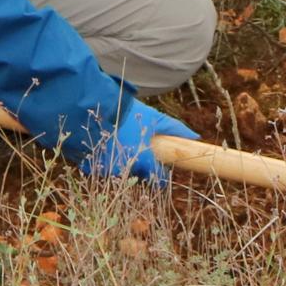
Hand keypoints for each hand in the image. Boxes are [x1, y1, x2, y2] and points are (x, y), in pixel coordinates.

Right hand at [82, 99, 198, 182]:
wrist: (94, 105)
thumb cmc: (128, 112)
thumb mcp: (154, 117)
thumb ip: (175, 129)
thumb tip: (196, 136)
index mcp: (143, 160)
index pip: (158, 179)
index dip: (161, 176)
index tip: (161, 170)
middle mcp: (126, 170)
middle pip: (138, 177)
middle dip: (140, 168)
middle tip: (139, 152)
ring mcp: (106, 170)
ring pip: (119, 174)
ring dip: (121, 164)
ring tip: (121, 145)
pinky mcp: (89, 167)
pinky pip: (101, 169)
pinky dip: (104, 161)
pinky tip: (105, 147)